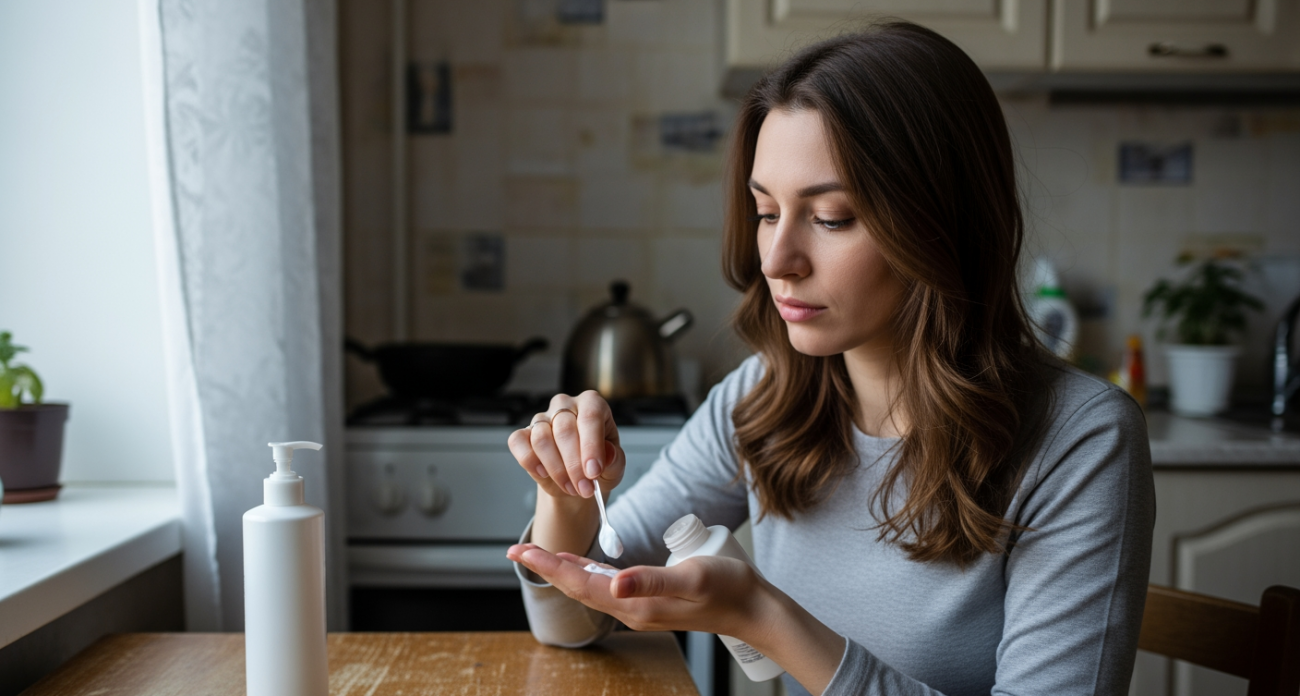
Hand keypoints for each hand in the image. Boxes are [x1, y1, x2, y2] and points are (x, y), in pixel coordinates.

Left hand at [506, 543, 767, 638]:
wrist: (753, 608)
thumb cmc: (727, 588)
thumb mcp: (690, 577)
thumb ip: (651, 580)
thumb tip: (613, 582)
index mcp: (635, 604)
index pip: (580, 584)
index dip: (548, 566)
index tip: (520, 552)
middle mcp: (632, 610)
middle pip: (578, 588)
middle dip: (546, 568)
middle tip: (516, 550)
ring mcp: (640, 608)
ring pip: (590, 589)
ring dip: (563, 572)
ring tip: (539, 556)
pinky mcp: (649, 602)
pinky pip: (607, 589)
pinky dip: (587, 575)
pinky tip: (582, 566)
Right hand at [508, 391, 624, 499]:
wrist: (576, 480)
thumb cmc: (597, 466)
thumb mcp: (615, 467)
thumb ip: (615, 460)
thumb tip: (608, 453)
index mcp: (592, 404)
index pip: (590, 416)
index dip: (591, 445)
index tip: (593, 471)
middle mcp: (566, 405)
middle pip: (564, 429)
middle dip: (574, 465)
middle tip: (585, 488)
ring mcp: (542, 418)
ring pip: (541, 438)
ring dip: (556, 469)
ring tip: (571, 487)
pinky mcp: (523, 433)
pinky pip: (519, 442)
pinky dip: (530, 461)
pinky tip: (544, 474)